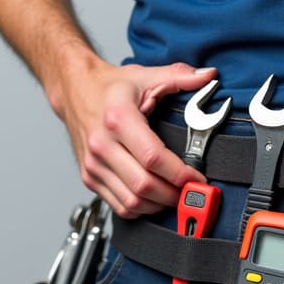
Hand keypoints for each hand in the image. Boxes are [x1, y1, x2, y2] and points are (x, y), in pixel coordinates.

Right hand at [55, 58, 216, 217]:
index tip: (197, 177)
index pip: (153, 158)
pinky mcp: (89, 178)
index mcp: (118, 119)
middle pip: (144, 185)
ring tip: (176, 195)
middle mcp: (102, 145)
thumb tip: (209, 76)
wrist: (75, 92)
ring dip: (159, 205)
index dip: (180, 173)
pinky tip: (154, 198)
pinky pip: (119, 206)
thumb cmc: (109, 88)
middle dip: (174, 194)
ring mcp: (94, 165)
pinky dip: (141, 208)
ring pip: (132, 201)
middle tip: (192, 191)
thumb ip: (179, 76)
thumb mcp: (145, 76)